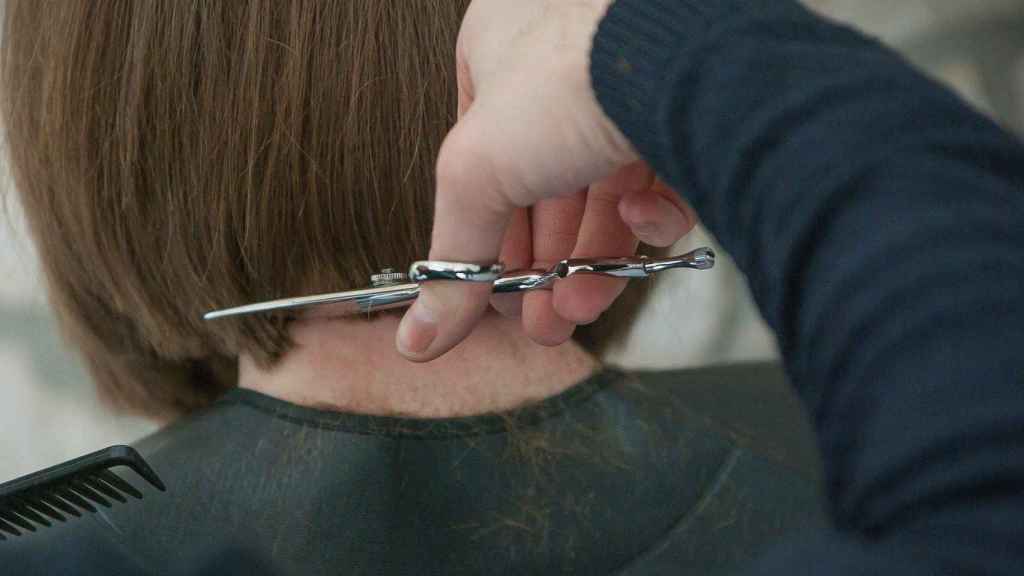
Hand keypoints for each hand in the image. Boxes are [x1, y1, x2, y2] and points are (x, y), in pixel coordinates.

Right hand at [397, 0, 694, 359]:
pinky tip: (642, 219)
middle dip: (544, 270)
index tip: (497, 299)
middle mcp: (562, 69)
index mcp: (497, 56)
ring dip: (592, 262)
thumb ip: (454, 259)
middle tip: (542, 322)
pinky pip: (663, 179)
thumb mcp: (477, 175)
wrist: (681, 53)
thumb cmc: (566, 76)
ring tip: (583, 304)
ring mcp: (628, 91)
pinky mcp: (688, 114)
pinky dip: (652, 215)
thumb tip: (420, 336)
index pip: (483, 168)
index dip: (489, 242)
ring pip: (605, 197)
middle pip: (545, 193)